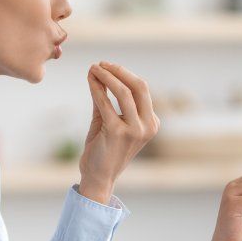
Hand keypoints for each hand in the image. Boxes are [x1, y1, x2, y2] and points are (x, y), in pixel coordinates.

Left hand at [79, 61, 158, 203]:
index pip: (142, 90)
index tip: (106, 67)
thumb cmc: (103, 149)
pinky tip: (90, 80)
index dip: (124, 74)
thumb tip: (100, 73)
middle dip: (119, 71)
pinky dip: (97, 88)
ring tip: (94, 68)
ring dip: (107, 76)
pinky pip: (106, 103)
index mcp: (152, 123)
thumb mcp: (109, 120)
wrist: (98, 176)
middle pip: (139, 87)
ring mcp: (135, 130)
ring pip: (124, 92)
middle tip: (102, 63)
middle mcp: (148, 126)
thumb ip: (107, 99)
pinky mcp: (117, 133)